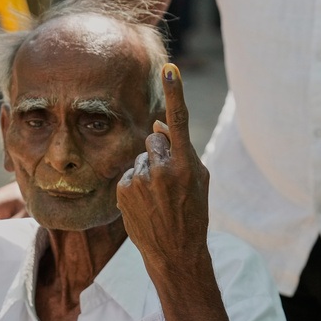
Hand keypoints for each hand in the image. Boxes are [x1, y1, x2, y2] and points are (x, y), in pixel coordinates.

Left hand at [117, 63, 209, 263]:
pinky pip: (129, 173)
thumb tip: (156, 123)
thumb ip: (181, 149)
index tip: (170, 69)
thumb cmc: (192, 213)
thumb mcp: (198, 180)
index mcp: (186, 165)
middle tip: (169, 181)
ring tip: (158, 198)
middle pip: (154, 139)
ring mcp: (140, 180)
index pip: (179, 122)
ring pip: (141, 157)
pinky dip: (135, 184)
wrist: (175, 251)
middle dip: (160, 152)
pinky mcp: (123, 189)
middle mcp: (161, 169)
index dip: (175, 93)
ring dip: (147, 170)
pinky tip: (145, 203)